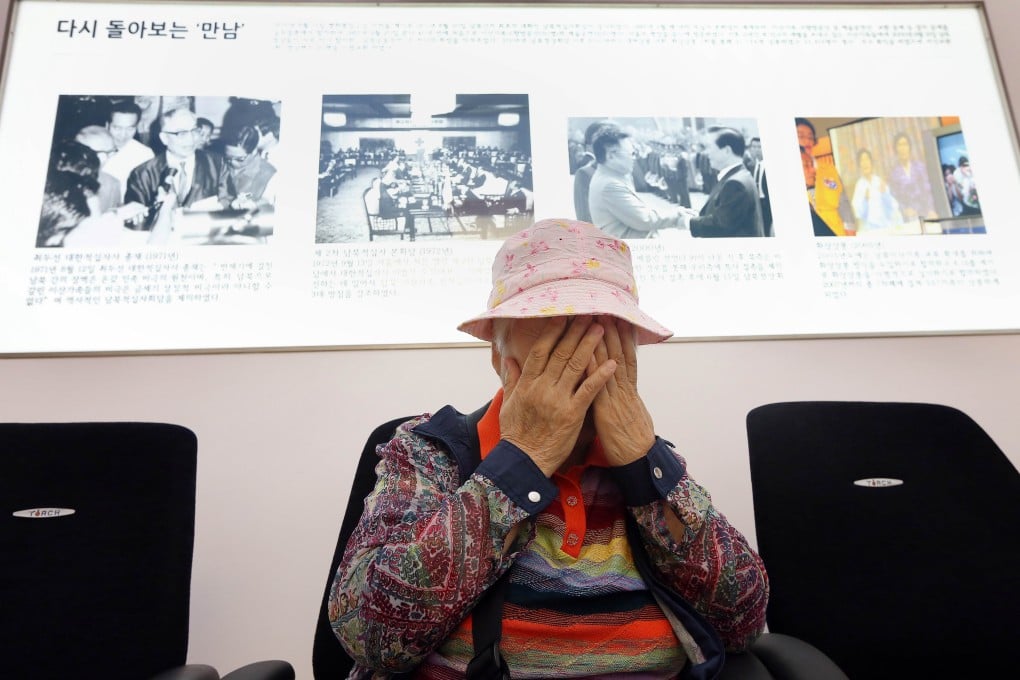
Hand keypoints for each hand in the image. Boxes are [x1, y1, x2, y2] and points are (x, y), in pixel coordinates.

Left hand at [116, 202, 147, 225]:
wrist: (116, 215)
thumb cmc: (125, 213)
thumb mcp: (135, 211)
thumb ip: (141, 209)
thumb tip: (147, 208)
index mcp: (134, 204)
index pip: (142, 207)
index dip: (144, 211)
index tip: (146, 215)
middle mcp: (132, 207)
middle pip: (139, 212)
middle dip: (140, 217)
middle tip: (140, 221)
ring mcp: (129, 211)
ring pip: (135, 215)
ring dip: (135, 220)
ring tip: (133, 222)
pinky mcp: (126, 215)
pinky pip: (131, 217)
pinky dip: (131, 219)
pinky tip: (128, 221)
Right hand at [499, 316, 616, 475]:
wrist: (524, 460)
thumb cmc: (516, 434)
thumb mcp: (508, 403)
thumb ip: (511, 379)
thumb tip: (508, 359)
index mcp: (527, 383)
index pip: (541, 350)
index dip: (553, 331)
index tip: (563, 316)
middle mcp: (542, 387)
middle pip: (561, 353)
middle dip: (576, 331)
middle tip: (589, 314)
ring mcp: (558, 400)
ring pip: (576, 366)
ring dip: (590, 345)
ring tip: (601, 328)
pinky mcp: (573, 414)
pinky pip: (589, 391)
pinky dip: (601, 376)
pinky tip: (612, 363)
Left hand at [590, 317, 655, 465]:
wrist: (638, 459)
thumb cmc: (632, 438)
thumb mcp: (630, 411)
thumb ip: (623, 395)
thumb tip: (617, 381)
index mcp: (628, 388)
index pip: (625, 355)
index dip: (621, 335)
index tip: (615, 316)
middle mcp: (623, 388)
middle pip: (618, 353)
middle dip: (611, 330)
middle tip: (605, 306)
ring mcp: (616, 397)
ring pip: (610, 364)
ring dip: (603, 340)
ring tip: (598, 318)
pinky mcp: (606, 409)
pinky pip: (598, 385)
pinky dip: (593, 368)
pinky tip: (586, 352)